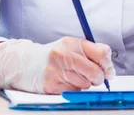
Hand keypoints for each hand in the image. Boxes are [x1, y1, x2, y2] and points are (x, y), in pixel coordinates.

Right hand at [0, 37, 115, 93]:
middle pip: (95, 72)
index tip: (108, 69)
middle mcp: (64, 55)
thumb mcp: (70, 46)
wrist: (24, 63)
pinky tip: (65, 81)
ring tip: (74, 76)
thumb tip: (110, 67)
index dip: (108, 64)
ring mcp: (56, 71)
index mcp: (72, 43)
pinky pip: (73, 91)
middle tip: (96, 77)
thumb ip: (90, 52)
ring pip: (85, 84)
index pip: (101, 53)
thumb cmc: (53, 55)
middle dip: (99, 78)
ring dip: (85, 83)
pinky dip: (73, 88)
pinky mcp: (51, 85)